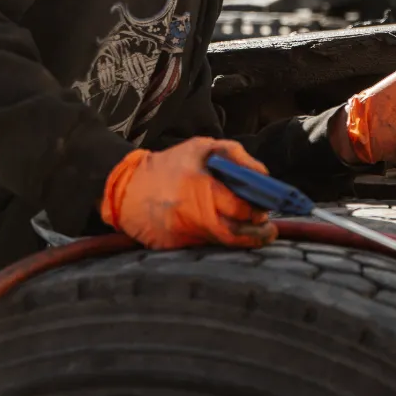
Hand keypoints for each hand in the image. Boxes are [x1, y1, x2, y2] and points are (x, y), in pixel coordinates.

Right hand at [100, 137, 274, 249]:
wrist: (127, 189)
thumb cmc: (170, 164)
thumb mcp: (201, 147)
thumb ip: (234, 154)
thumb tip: (263, 173)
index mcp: (199, 187)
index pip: (239, 206)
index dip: (257, 210)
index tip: (267, 207)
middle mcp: (192, 213)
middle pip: (235, 231)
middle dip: (256, 229)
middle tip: (266, 225)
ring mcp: (184, 233)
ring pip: (224, 243)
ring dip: (245, 239)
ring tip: (257, 233)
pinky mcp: (177, 247)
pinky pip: (208, 247)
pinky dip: (223, 243)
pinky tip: (231, 234)